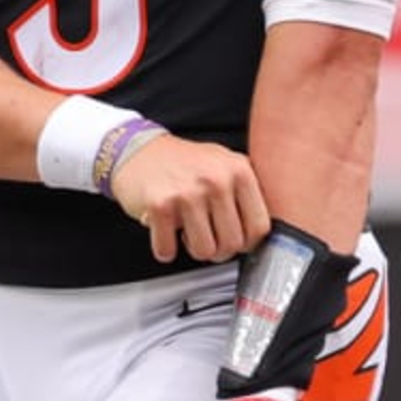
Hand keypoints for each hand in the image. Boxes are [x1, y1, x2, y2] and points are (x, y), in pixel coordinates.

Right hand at [107, 134, 269, 263]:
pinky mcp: (159, 204)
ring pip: (204, 251)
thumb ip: (247, 192)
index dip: (248, 242)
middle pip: (233, 244)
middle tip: (207, 236)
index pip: (260, 227)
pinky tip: (165, 232)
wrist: (137, 149)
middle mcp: (216, 179)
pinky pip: (168, 250)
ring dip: (194, 249)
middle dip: (219, 249)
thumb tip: (264, 233)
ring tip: (188, 231)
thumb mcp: (225, 164)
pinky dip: (165, 249)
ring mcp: (187, 192)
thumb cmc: (184, 163)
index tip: (237, 240)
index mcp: (239, 170)